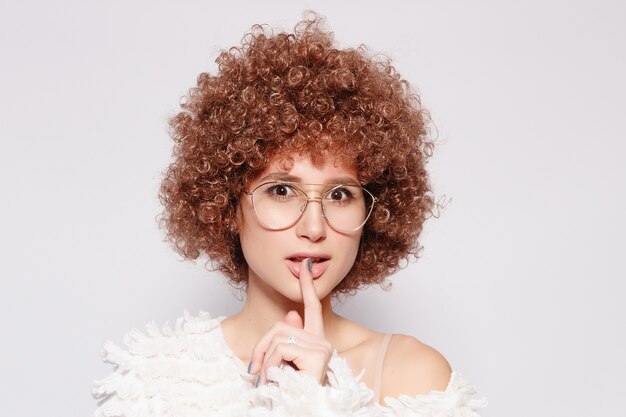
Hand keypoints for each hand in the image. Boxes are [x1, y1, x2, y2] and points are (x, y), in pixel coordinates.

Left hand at [248, 258, 333, 385]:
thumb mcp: (283, 365)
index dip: (308, 286)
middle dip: (261, 347)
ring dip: (265, 362)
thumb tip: (292, 315)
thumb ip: (287, 340)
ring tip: (268, 380)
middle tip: (255, 371)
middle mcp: (322, 342)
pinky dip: (269, 367)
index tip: (305, 266)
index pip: (313, 307)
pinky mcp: (316, 355)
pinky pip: (280, 349)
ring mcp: (321, 347)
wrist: (299, 411)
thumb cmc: (290, 392)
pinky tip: (276, 380)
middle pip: (281, 325)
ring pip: (278, 337)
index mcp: (315, 342)